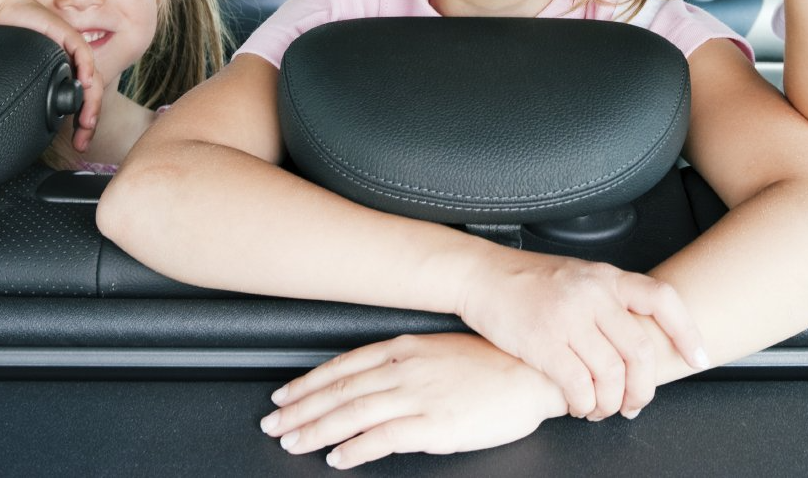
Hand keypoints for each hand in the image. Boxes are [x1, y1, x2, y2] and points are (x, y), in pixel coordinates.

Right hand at [0, 0, 104, 151]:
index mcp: (66, 74)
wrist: (3, 15)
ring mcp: (73, 50)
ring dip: (92, 102)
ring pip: (93, 79)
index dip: (83, 125)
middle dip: (90, 121)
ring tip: (86, 122)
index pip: (83, 102)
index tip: (79, 145)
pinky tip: (84, 83)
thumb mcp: (25, 77)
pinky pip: (82, 53)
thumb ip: (34, 94)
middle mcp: (73, 64)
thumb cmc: (11, 43)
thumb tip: (29, 126)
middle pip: (92, 94)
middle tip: (83, 142)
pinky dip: (85, 69)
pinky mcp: (67, 35)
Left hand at [262, 334, 568, 468]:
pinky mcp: (434, 424)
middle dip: (300, 408)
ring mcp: (418, 396)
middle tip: (273, 423)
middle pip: (339, 390)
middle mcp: (405, 369)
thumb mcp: (443, 350)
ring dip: (316, 429)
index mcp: (406, 348)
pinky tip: (337, 458)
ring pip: (352, 413)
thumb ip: (408, 362)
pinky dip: (355, 449)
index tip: (285, 394)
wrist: (534, 372)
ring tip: (294, 441)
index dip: (308, 382)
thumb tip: (376, 377)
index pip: (343, 366)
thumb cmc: (496, 362)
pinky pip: (383, 438)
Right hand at [456, 250, 705, 420]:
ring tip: (601, 409)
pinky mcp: (543, 342)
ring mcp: (568, 317)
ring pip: (611, 375)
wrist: (482, 275)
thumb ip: (610, 302)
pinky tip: (579, 405)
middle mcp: (593, 294)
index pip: (662, 300)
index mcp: (607, 277)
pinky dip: (584, 404)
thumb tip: (638, 343)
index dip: (687, 332)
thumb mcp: (580, 277)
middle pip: (639, 351)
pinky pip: (579, 386)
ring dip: (610, 403)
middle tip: (635, 403)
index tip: (698, 359)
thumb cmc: (529, 280)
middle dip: (643, 389)